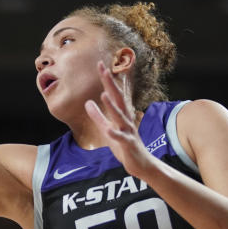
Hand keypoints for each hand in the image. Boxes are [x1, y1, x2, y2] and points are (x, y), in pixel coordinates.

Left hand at [84, 61, 157, 178]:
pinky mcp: (128, 144)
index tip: (100, 64)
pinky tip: (109, 130)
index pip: (113, 93)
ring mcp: (128, 131)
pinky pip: (121, 139)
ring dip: (112, 106)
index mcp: (121, 114)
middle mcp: (126, 119)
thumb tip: (87, 102)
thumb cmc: (124, 146)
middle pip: (119, 98)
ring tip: (104, 94)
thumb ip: (98, 117)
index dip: (107, 80)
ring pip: (120, 117)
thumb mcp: (108, 129)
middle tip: (103, 69)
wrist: (141, 164)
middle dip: (110, 84)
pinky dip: (115, 134)